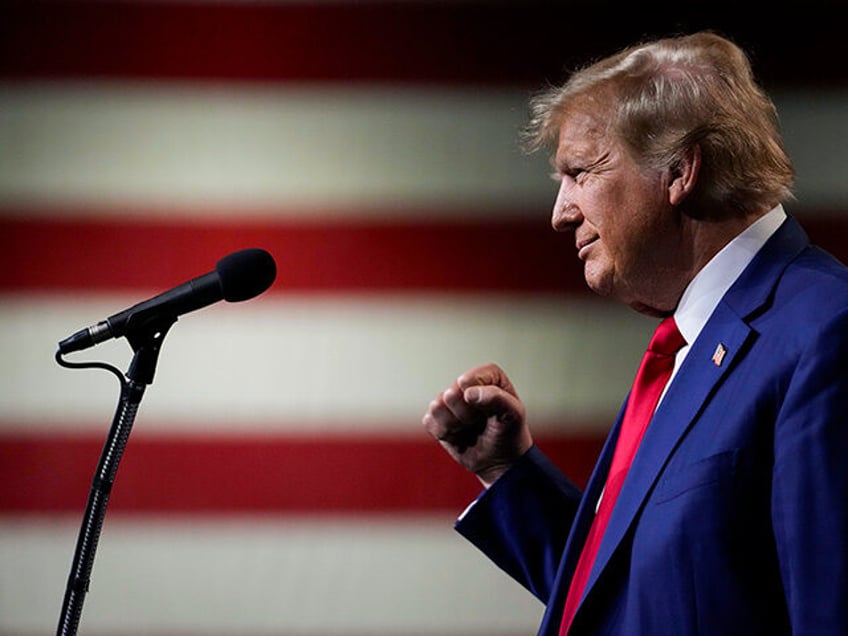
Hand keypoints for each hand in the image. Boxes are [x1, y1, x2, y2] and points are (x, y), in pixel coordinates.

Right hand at [423, 363, 532, 487]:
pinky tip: (459, 436)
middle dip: (465, 415)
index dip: (475, 399)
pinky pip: (429, 421)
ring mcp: (449, 401)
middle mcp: (466, 384)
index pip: (468, 380)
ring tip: (470, 429)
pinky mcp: (437, 417)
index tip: (489, 412)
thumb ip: (497, 398)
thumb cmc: (509, 433)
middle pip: (451, 394)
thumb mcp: (513, 415)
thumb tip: (468, 393)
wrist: (500, 462)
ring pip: (437, 407)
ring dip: (454, 425)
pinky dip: (445, 434)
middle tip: (480, 423)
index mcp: (487, 375)